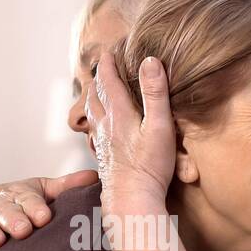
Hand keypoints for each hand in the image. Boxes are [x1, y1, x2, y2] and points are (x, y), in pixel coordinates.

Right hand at [0, 169, 97, 250]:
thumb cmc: (19, 203)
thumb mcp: (41, 191)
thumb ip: (65, 187)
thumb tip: (94, 177)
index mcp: (17, 193)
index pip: (26, 198)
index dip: (34, 207)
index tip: (44, 217)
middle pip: (4, 211)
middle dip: (13, 219)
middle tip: (23, 230)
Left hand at [83, 53, 175, 206]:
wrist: (132, 200)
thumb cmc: (149, 165)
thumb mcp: (159, 125)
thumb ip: (155, 93)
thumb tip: (150, 60)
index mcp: (118, 113)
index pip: (108, 80)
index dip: (108, 63)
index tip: (110, 50)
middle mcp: (105, 125)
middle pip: (95, 94)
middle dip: (98, 78)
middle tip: (102, 67)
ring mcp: (101, 142)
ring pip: (91, 113)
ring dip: (93, 98)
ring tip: (96, 91)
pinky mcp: (103, 157)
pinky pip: (94, 132)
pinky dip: (95, 120)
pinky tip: (100, 127)